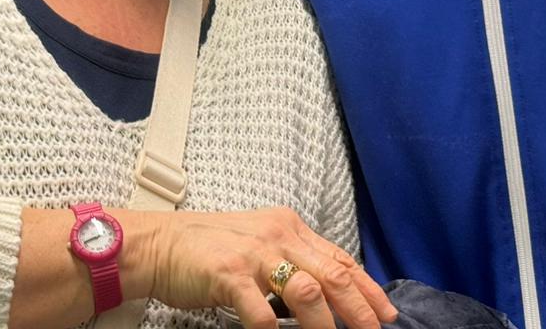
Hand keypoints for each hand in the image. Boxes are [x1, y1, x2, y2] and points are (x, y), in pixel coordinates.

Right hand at [126, 206, 395, 328]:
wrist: (158, 243)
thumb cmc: (207, 248)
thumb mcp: (258, 243)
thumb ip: (290, 259)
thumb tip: (324, 290)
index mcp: (288, 227)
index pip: (339, 258)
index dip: (367, 288)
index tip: (387, 313)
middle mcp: (278, 235)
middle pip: (333, 274)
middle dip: (361, 309)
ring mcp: (254, 253)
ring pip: (307, 291)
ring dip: (325, 324)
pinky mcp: (228, 273)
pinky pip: (260, 311)